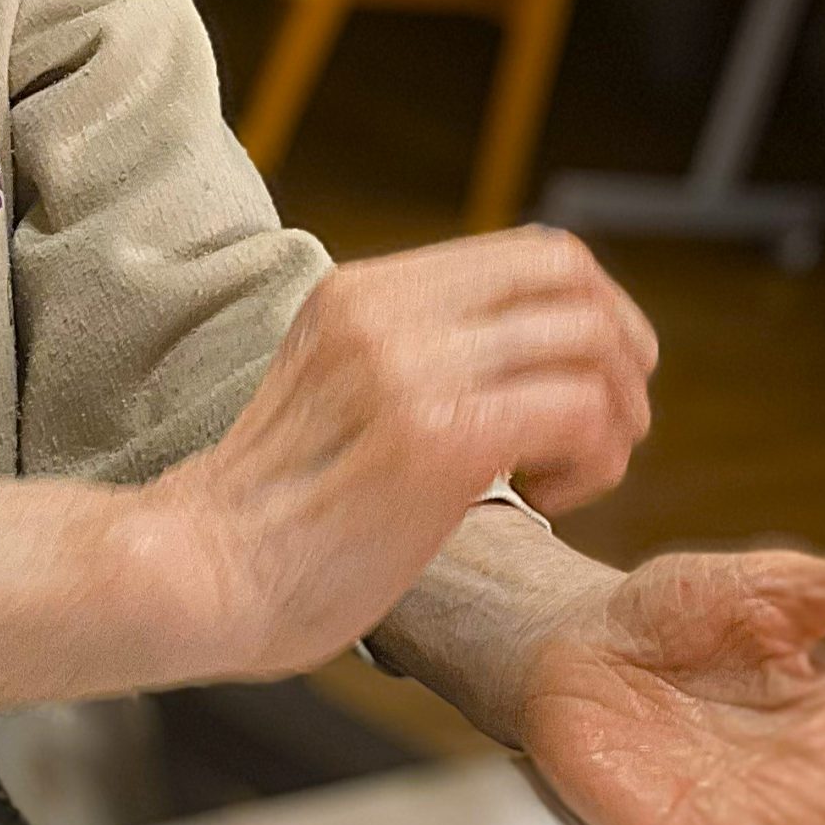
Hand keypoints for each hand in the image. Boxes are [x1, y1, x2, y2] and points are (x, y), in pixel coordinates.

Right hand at [0, 230, 653, 725]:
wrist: (201, 572)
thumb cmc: (274, 516)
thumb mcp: (336, 391)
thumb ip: (413, 358)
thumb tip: (524, 356)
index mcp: (363, 291)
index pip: (534, 252)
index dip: (597, 309)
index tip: (598, 380)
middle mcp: (389, 311)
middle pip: (573, 280)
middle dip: (623, 353)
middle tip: (609, 430)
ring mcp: (413, 368)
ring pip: (589, 342)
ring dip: (614, 413)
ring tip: (575, 475)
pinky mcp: (440, 436)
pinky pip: (580, 411)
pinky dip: (595, 457)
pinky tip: (551, 499)